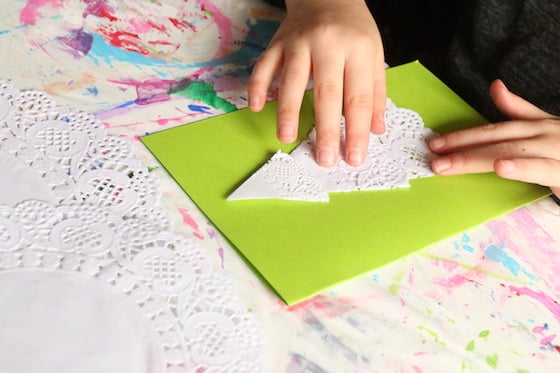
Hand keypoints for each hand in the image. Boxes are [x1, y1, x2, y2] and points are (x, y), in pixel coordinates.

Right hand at [248, 0, 385, 166]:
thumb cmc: (353, 30)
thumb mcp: (374, 54)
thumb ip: (375, 92)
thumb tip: (375, 130)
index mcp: (358, 49)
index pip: (358, 97)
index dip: (357, 130)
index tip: (354, 157)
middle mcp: (328, 44)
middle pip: (327, 93)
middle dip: (325, 129)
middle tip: (324, 159)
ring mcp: (299, 42)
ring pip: (292, 80)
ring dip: (288, 111)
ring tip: (287, 138)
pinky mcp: (277, 42)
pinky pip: (264, 66)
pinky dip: (257, 86)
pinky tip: (255, 107)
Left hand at [429, 79, 559, 196]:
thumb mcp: (547, 126)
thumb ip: (522, 110)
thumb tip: (496, 87)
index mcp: (539, 125)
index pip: (495, 128)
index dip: (464, 134)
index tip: (435, 142)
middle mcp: (546, 133)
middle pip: (496, 138)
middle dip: (460, 146)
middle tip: (431, 155)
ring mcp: (556, 148)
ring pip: (510, 152)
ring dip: (476, 158)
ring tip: (448, 163)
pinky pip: (542, 168)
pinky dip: (521, 166)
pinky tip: (501, 166)